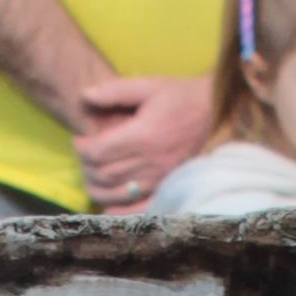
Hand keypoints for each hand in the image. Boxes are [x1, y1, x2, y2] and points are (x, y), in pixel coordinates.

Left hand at [71, 68, 210, 214]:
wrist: (216, 112)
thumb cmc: (180, 96)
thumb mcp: (149, 85)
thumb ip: (115, 90)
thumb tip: (84, 96)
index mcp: (143, 134)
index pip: (98, 151)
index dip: (81, 148)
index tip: (79, 139)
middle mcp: (151, 160)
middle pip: (103, 173)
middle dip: (86, 165)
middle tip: (83, 154)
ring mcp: (160, 177)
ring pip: (115, 192)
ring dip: (96, 186)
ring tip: (90, 173)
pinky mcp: (167, 186)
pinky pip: (139, 206)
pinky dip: (120, 210)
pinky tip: (107, 205)